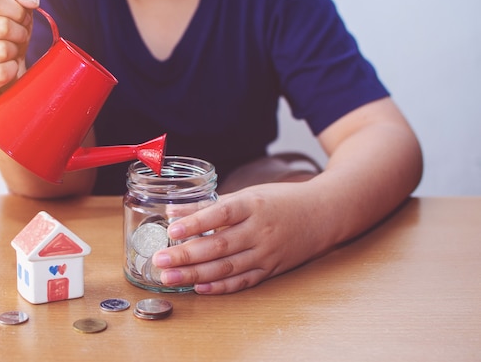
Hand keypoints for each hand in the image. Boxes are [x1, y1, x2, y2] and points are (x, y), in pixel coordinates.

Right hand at [0, 0, 38, 99]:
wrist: (4, 71)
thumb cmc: (9, 35)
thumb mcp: (18, 7)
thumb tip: (29, 0)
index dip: (17, 11)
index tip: (20, 19)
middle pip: (1, 26)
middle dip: (19, 33)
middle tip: (16, 39)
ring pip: (1, 51)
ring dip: (14, 52)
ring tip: (8, 53)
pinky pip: (1, 74)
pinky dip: (11, 71)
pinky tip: (4, 69)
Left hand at [152, 182, 327, 293]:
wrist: (323, 215)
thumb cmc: (281, 201)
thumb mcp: (249, 195)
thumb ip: (212, 204)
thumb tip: (175, 210)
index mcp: (253, 205)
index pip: (221, 213)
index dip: (195, 221)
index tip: (172, 228)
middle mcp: (260, 231)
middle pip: (219, 245)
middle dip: (186, 254)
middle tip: (160, 259)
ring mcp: (267, 253)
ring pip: (227, 267)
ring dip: (195, 274)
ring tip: (170, 277)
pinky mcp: (271, 269)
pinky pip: (243, 281)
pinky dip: (220, 286)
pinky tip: (199, 287)